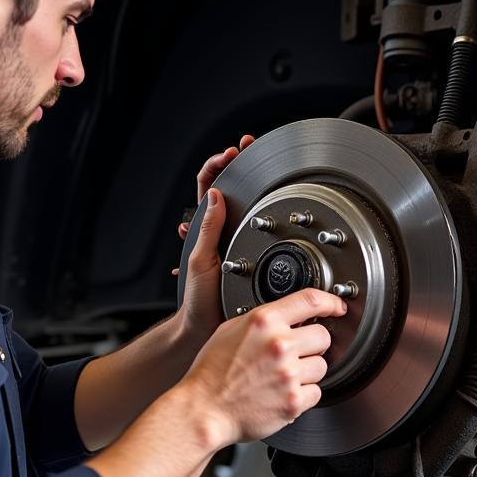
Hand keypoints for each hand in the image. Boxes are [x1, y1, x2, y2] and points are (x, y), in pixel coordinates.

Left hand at [174, 135, 255, 343]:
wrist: (208, 329)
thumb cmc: (199, 300)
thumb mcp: (201, 261)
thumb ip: (208, 229)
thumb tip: (217, 197)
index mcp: (205, 228)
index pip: (209, 185)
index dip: (218, 165)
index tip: (232, 154)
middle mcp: (221, 231)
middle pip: (229, 188)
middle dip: (239, 164)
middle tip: (249, 147)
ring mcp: (237, 242)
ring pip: (245, 206)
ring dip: (253, 183)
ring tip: (263, 165)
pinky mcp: (253, 256)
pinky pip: (261, 230)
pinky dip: (268, 213)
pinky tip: (277, 204)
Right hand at [181, 288, 346, 446]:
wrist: (203, 411)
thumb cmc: (211, 373)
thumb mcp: (230, 331)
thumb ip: (262, 321)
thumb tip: (287, 317)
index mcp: (263, 322)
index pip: (310, 300)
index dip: (330, 301)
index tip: (336, 306)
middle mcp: (279, 345)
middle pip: (323, 336)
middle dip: (313, 344)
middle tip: (295, 354)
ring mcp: (288, 375)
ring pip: (322, 366)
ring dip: (308, 371)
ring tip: (282, 377)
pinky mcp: (293, 402)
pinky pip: (316, 393)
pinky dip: (303, 395)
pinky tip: (282, 394)